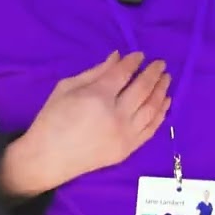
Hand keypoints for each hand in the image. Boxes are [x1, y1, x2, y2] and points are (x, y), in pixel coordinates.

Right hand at [0, 51, 170, 197]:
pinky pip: (150, 130)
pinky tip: (165, 103)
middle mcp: (116, 116)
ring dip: (161, 92)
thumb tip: (118, 57)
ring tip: (166, 80)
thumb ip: (96, 72)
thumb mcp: (66, 88)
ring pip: (151, 109)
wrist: (48, 159)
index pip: (123, 74)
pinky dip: (160, 114)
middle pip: (142, 89)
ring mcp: (124, 135)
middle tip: (161, 64)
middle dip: (154, 74)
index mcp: (97, 97)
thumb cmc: (52, 120)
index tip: (141, 55)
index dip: (134, 62)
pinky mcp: (127, 149)